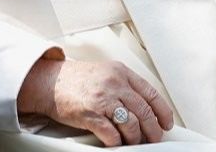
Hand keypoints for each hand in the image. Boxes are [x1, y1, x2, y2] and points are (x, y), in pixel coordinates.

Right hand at [18, 58, 174, 145]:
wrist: (49, 82)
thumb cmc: (75, 79)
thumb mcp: (105, 73)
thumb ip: (124, 86)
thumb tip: (143, 107)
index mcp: (121, 72)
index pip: (151, 93)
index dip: (163, 111)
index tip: (166, 123)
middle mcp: (115, 83)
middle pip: (144, 111)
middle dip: (153, 129)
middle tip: (154, 138)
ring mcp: (103, 99)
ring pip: (131, 124)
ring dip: (135, 138)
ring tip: (133, 142)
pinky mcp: (91, 114)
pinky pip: (112, 134)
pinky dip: (116, 142)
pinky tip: (116, 143)